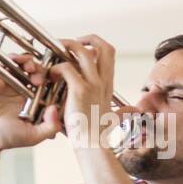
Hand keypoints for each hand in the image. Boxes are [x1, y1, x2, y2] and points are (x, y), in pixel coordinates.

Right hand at [0, 52, 61, 154]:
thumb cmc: (3, 139)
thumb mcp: (33, 136)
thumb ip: (50, 126)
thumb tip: (56, 109)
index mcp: (32, 104)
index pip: (48, 87)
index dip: (54, 81)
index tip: (57, 80)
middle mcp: (21, 94)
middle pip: (37, 73)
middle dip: (43, 70)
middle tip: (42, 77)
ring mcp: (8, 86)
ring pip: (23, 66)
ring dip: (30, 62)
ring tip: (31, 68)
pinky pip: (5, 63)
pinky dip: (14, 58)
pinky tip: (20, 63)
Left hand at [49, 34, 116, 152]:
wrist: (93, 145)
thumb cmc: (97, 134)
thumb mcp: (113, 117)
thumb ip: (122, 111)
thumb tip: (132, 110)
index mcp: (108, 84)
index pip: (109, 53)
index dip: (96, 43)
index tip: (82, 45)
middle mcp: (103, 81)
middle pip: (101, 46)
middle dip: (83, 38)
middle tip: (65, 43)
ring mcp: (93, 84)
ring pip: (83, 52)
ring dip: (66, 47)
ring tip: (53, 52)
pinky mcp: (80, 91)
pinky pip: (67, 68)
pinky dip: (56, 67)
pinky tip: (50, 75)